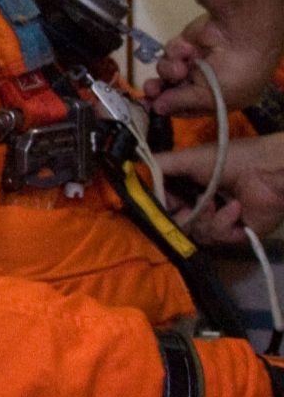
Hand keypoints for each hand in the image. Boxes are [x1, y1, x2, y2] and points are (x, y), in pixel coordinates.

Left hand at [145, 14, 280, 116]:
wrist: (241, 35)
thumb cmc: (234, 74)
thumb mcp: (210, 96)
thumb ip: (181, 102)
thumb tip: (158, 109)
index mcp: (220, 98)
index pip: (188, 108)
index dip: (169, 107)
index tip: (151, 107)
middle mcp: (208, 81)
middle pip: (173, 89)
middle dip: (160, 90)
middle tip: (150, 89)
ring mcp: (197, 61)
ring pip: (168, 71)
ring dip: (170, 71)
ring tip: (180, 68)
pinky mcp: (187, 43)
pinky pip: (171, 52)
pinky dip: (177, 51)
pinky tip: (188, 48)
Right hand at [157, 133, 283, 242]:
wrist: (268, 170)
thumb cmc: (229, 159)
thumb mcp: (187, 158)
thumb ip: (158, 166)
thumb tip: (129, 172)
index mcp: (189, 188)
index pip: (165, 205)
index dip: (159, 207)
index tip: (155, 205)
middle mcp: (201, 206)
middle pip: (177, 224)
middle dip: (181, 217)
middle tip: (185, 209)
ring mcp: (219, 221)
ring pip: (195, 233)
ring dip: (204, 217)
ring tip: (216, 203)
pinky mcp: (236, 234)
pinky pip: (218, 237)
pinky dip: (224, 222)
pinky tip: (235, 208)